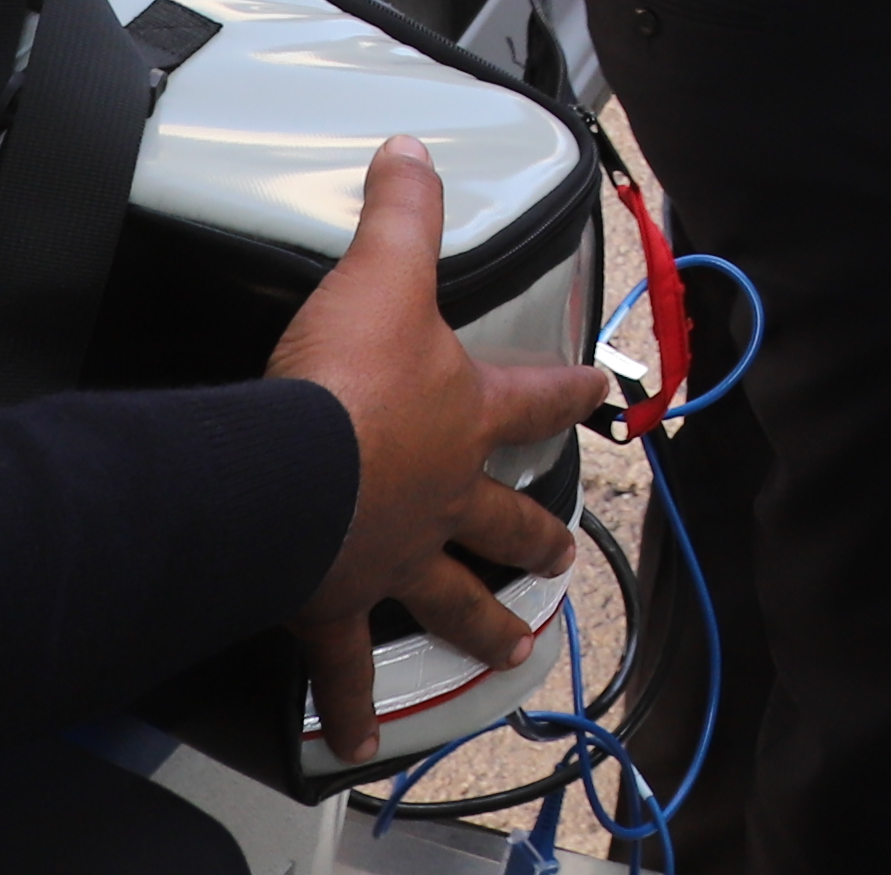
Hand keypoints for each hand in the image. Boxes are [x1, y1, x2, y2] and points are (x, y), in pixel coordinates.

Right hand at [269, 139, 603, 762]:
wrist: (286, 470)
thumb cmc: (340, 382)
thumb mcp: (382, 273)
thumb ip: (402, 210)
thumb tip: (414, 152)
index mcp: (458, 415)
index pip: (536, 395)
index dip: (572, 389)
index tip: (604, 391)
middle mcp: (440, 493)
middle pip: (503, 519)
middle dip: (534, 536)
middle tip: (560, 556)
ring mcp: (395, 555)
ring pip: (451, 599)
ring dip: (479, 626)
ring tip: (510, 646)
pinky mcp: (335, 602)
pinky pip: (348, 664)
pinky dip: (350, 703)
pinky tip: (357, 738)